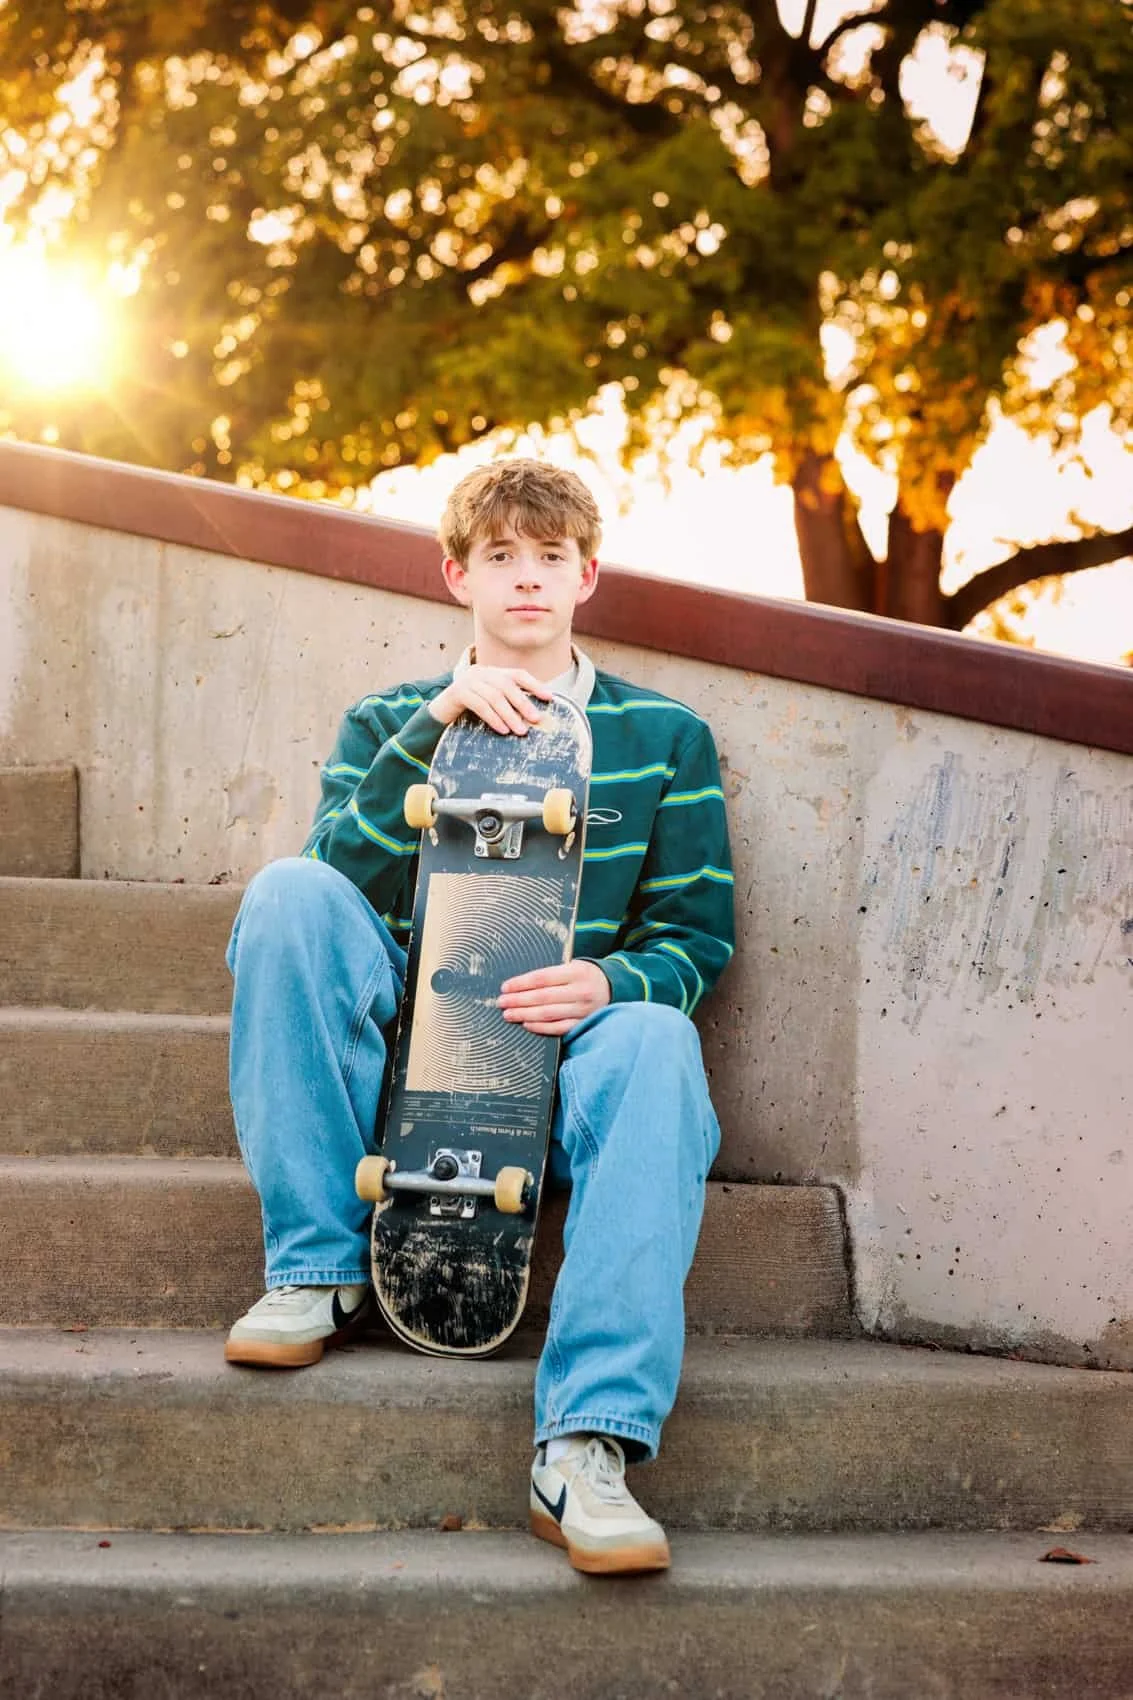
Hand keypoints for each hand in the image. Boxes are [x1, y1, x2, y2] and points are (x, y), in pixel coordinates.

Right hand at [429, 667, 551, 734]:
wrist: (440, 710)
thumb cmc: (470, 708)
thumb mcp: (490, 700)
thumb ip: (507, 701)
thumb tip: (533, 715)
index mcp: (493, 672)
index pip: (517, 674)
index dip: (534, 685)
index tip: (549, 698)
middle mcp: (482, 672)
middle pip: (507, 686)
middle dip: (523, 703)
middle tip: (535, 719)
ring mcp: (469, 680)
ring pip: (494, 697)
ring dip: (509, 715)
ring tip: (520, 730)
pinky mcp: (458, 692)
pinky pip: (480, 705)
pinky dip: (493, 718)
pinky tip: (503, 729)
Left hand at [498, 961, 610, 1036]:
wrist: (612, 987)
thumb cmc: (584, 975)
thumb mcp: (572, 966)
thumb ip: (551, 974)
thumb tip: (519, 985)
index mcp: (576, 972)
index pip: (542, 978)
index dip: (521, 983)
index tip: (505, 987)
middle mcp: (580, 991)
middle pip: (542, 997)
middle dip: (518, 1000)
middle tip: (501, 1002)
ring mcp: (583, 1009)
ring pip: (548, 1014)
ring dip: (525, 1014)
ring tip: (509, 1014)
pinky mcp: (583, 1023)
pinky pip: (559, 1028)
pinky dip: (541, 1027)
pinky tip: (527, 1024)